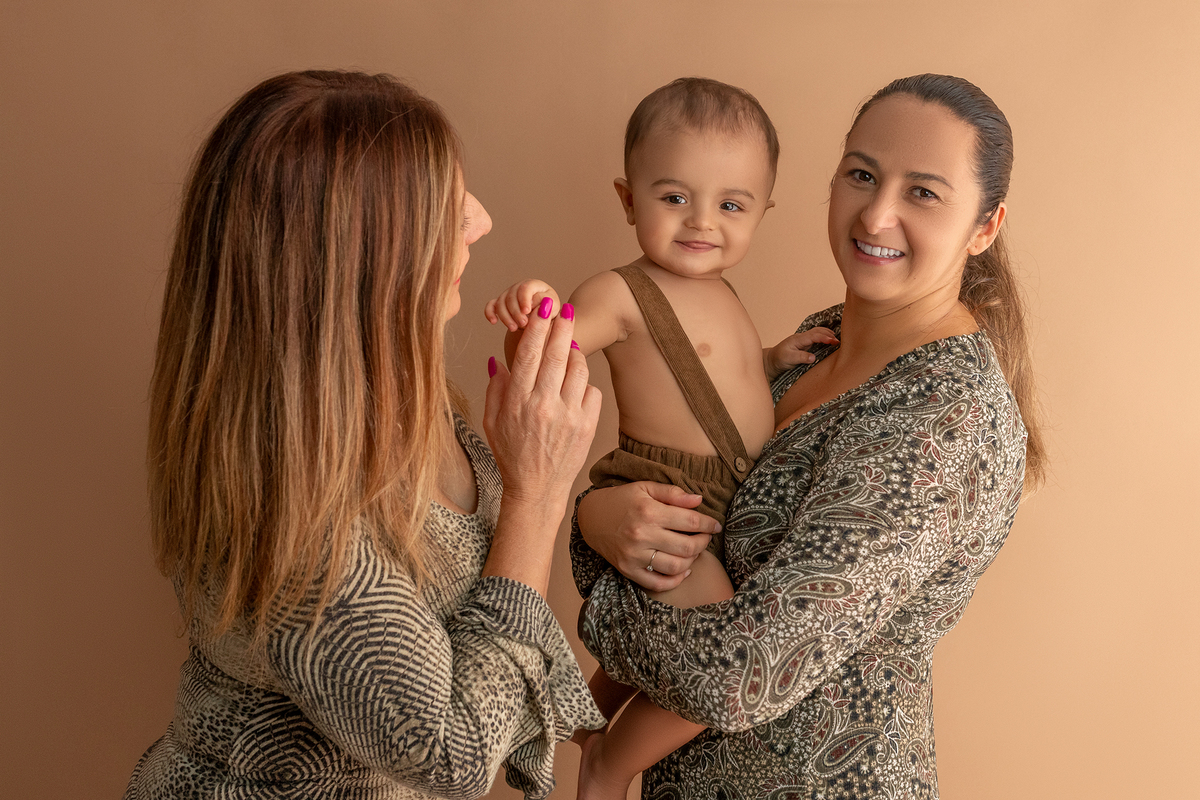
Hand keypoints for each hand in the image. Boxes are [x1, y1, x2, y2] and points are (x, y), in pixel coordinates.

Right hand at [484, 279, 560, 331]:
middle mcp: (518, 288)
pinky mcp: (501, 304)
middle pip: (511, 296)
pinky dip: (490, 313)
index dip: (524, 299)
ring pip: (501, 302)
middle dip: (516, 311)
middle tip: (523, 324)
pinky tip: (493, 322)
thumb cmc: (549, 311)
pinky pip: (491, 305)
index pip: (525, 288)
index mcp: (533, 285)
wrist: (542, 318)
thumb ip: (546, 304)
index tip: (527, 311)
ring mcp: (508, 295)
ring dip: (506, 316)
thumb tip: (538, 304)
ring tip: (514, 328)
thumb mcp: (552, 307)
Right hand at [484, 298, 600, 516]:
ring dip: (574, 353)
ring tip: (568, 349)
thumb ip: (495, 388)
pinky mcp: (587, 425)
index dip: (537, 326)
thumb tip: (497, 359)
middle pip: (557, 354)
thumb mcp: (492, 421)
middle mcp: (544, 405)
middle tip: (566, 308)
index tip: (543, 307)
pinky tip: (574, 386)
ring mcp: (569, 415)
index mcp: (518, 401)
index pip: (529, 353)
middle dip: (562, 325)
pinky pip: (592, 390)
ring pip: (578, 368)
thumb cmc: (512, 453)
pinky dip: (584, 383)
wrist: (537, 489)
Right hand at [577, 482, 719, 591]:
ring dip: (692, 560)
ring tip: (694, 551)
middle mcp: (642, 535)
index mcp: (648, 511)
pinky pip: (657, 583)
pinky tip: (684, 570)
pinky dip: (675, 580)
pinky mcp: (628, 570)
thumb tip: (699, 500)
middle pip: (686, 546)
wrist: (591, 517)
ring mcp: (634, 556)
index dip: (708, 524)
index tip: (716, 525)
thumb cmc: (621, 500)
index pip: (690, 521)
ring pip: (675, 567)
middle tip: (706, 537)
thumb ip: (673, 493)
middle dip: (703, 542)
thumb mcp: (645, 488)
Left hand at [764, 327, 838, 379]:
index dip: (824, 338)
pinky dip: (824, 337)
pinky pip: (816, 338)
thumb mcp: (788, 359)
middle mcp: (801, 338)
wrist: (772, 360)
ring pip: (817, 333)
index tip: (834, 341)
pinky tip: (829, 340)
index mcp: (798, 339)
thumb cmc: (779, 359)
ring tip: (836, 339)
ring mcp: (803, 340)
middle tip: (839, 341)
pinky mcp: (805, 345)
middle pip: (817, 331)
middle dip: (828, 334)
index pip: (814, 336)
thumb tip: (813, 357)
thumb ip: (801, 357)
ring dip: (827, 334)